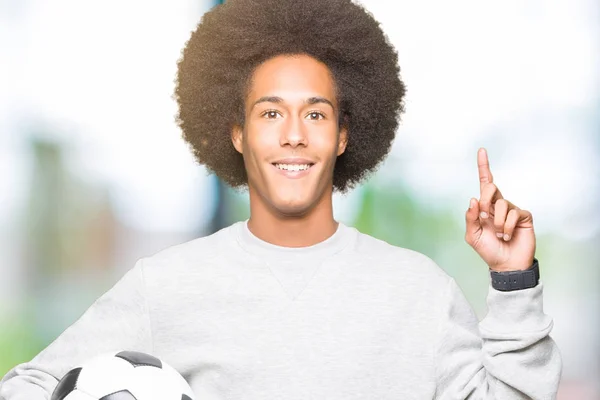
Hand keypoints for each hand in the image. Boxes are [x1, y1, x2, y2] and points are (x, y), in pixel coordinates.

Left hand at [465, 148, 535, 271]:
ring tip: (499, 234)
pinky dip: (507, 226)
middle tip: (484, 217)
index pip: (485, 183)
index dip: (483, 166)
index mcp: (485, 207)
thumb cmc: (488, 250)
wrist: (506, 265)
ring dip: (497, 221)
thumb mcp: (472, 236)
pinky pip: (513, 213)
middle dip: (484, 200)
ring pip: (501, 203)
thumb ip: (470, 218)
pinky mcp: (524, 216)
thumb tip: (473, 199)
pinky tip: (508, 235)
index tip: (482, 150)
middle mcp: (498, 205)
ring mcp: (512, 210)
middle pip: (490, 188)